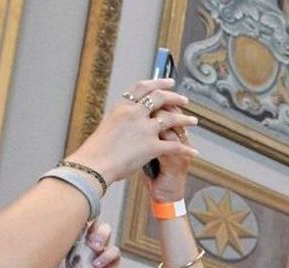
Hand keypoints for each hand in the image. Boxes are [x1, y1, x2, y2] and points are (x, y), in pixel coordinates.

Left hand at [51, 220, 120, 267]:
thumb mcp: (57, 256)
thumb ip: (58, 241)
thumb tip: (53, 226)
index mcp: (76, 236)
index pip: (82, 219)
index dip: (83, 216)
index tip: (79, 222)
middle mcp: (89, 240)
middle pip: (97, 221)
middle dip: (94, 227)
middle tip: (89, 240)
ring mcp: (101, 249)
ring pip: (107, 231)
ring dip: (102, 236)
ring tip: (95, 249)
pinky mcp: (112, 260)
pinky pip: (114, 251)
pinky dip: (107, 256)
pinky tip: (97, 265)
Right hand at [68, 78, 197, 186]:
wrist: (94, 164)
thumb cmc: (97, 149)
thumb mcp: (108, 124)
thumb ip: (123, 117)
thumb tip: (131, 115)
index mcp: (122, 107)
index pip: (142, 88)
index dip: (158, 83)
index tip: (169, 82)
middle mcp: (134, 114)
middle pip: (159, 98)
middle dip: (175, 97)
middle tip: (184, 99)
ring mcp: (144, 129)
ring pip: (171, 119)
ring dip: (185, 119)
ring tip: (194, 120)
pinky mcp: (151, 146)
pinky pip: (175, 146)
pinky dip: (186, 149)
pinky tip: (194, 151)